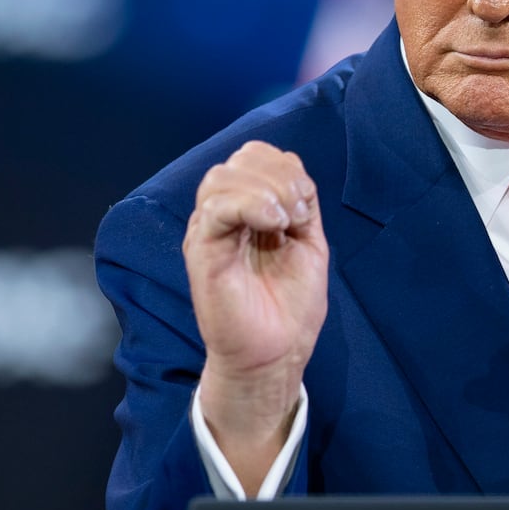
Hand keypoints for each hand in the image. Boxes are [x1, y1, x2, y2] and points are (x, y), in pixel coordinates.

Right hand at [183, 142, 327, 489]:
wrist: (275, 353)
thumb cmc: (290, 306)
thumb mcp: (307, 243)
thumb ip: (300, 205)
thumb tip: (295, 176)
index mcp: (246, 210)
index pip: (255, 157)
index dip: (285, 166)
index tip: (306, 204)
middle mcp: (222, 216)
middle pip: (240, 159)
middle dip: (280, 175)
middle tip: (300, 214)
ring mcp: (209, 232)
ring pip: (223, 177)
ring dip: (267, 189)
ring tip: (287, 222)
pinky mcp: (201, 251)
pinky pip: (216, 207)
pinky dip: (250, 204)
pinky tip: (274, 224)